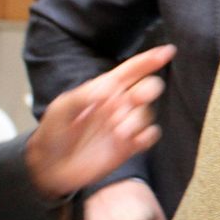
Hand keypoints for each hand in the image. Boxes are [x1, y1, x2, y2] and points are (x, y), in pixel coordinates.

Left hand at [24, 44, 173, 198]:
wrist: (50, 168)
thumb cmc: (52, 134)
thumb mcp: (60, 109)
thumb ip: (83, 96)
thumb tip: (110, 89)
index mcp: (103, 90)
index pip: (130, 71)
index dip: (149, 60)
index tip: (169, 51)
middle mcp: (117, 105)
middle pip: (146, 89)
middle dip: (146, 90)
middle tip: (134, 99)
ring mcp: (124, 125)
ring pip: (146, 114)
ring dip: (136, 120)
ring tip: (117, 131)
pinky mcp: (129, 146)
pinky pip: (150, 135)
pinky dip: (146, 136)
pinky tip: (133, 140)